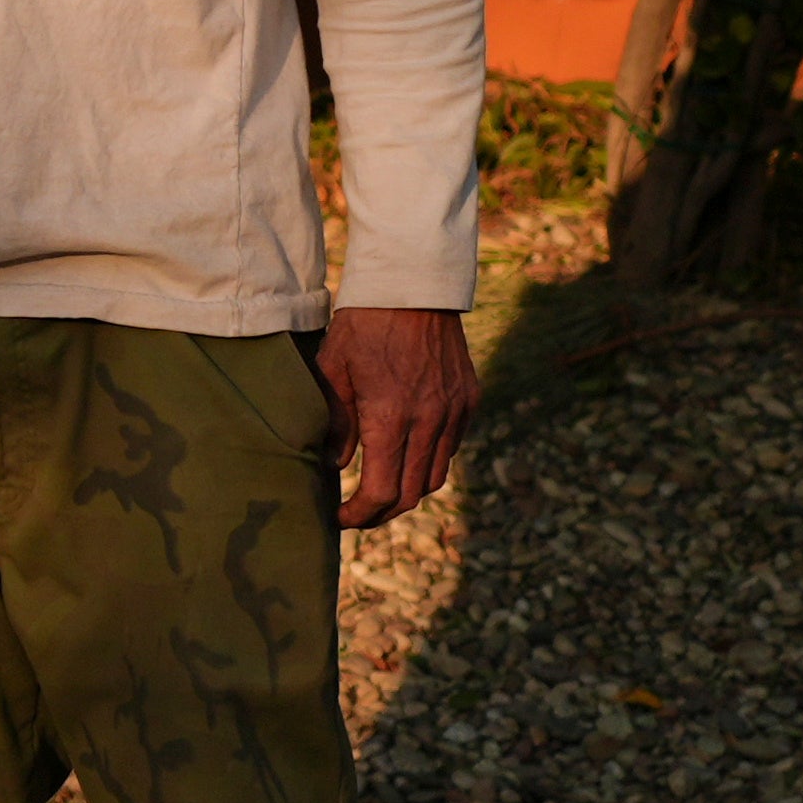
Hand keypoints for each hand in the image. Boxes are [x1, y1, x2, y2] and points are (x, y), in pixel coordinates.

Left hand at [316, 307, 476, 530]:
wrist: (413, 284)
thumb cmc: (363, 324)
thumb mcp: (333, 371)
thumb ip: (334, 424)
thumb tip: (335, 466)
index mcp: (391, 417)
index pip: (382, 492)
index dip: (359, 515)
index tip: (339, 518)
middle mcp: (429, 420)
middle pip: (411, 494)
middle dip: (381, 513)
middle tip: (357, 514)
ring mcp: (454, 411)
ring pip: (435, 476)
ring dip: (407, 491)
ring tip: (381, 490)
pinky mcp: (469, 399)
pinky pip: (451, 447)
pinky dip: (428, 462)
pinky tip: (406, 455)